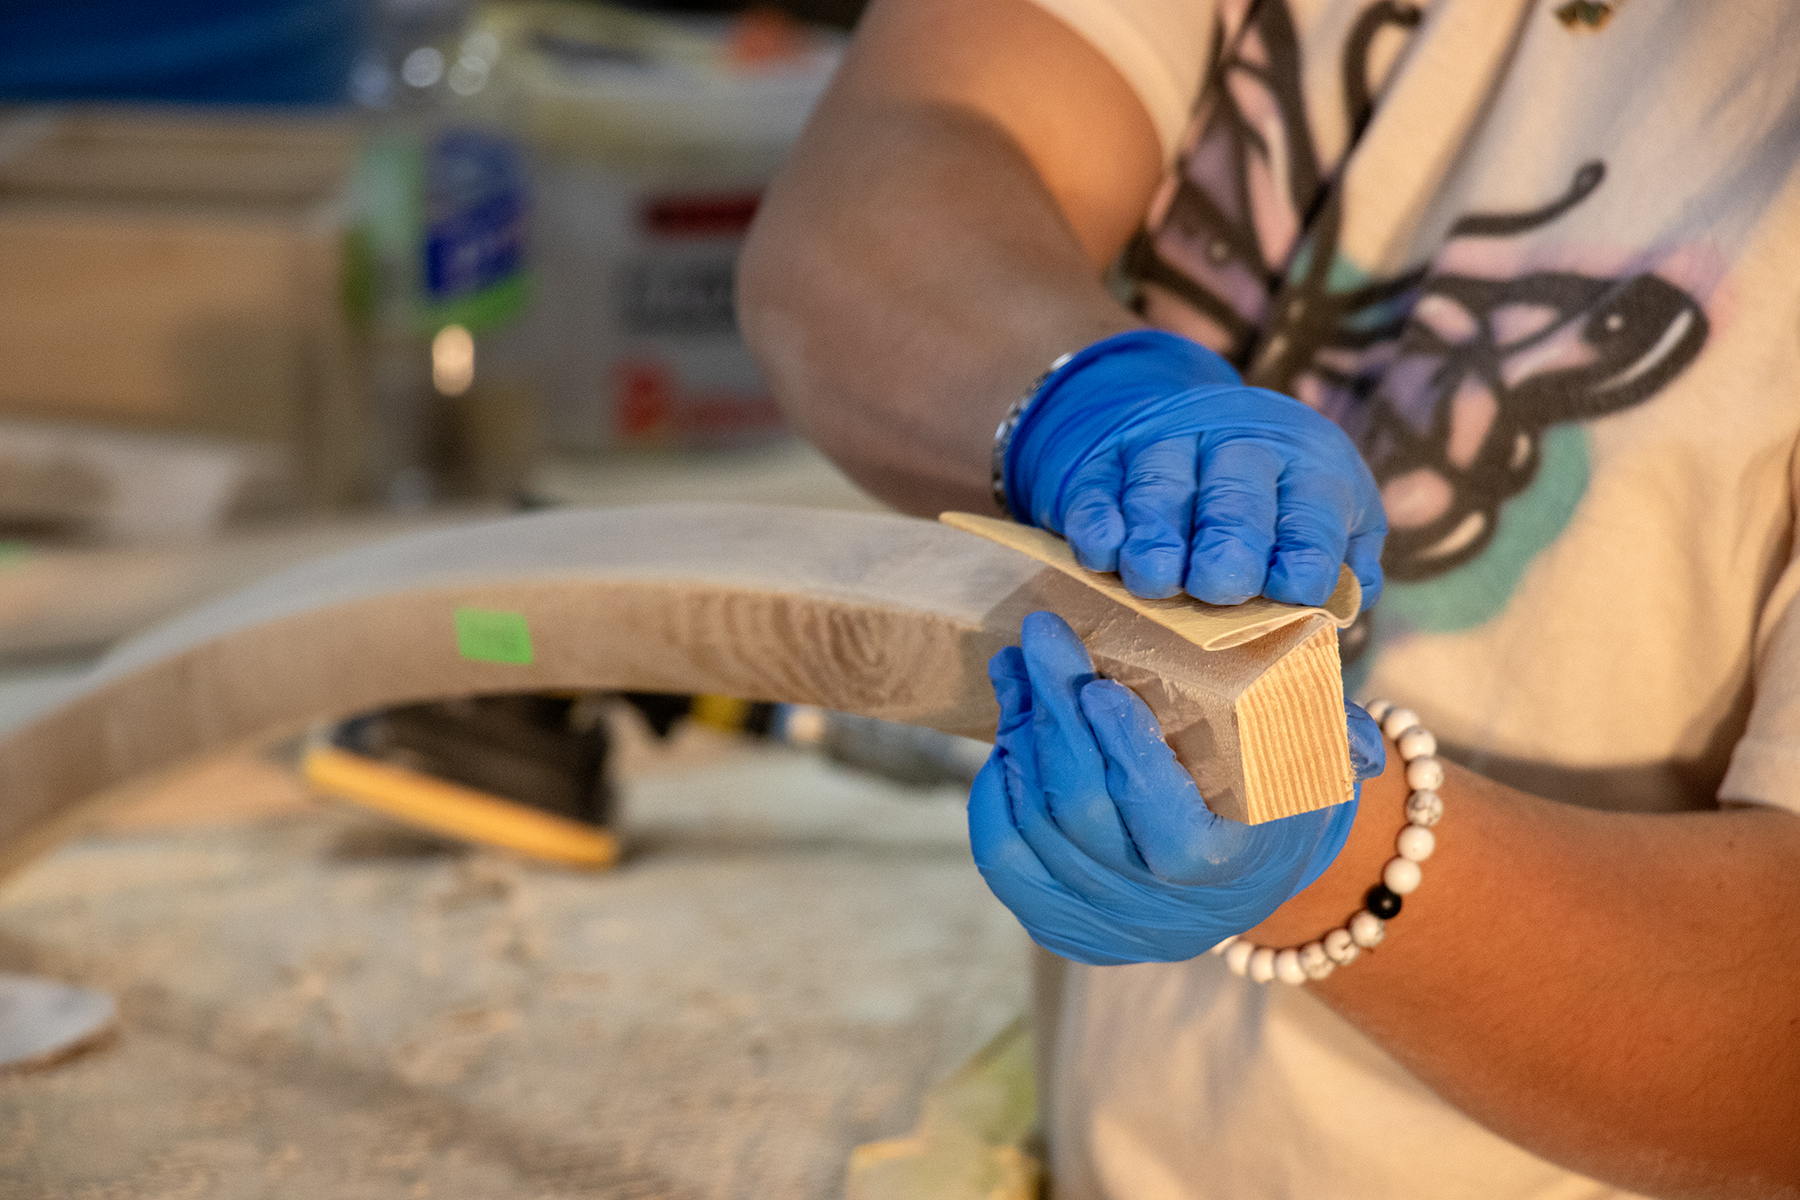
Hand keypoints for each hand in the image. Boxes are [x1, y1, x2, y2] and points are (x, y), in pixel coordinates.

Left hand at [968, 611, 1384, 965]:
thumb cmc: (1287, 789)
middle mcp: (1164, 915)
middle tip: (1040, 635)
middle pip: (1082, 814)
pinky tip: (1009, 732)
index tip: (1100, 684)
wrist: (1255, 866)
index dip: (1125, 754)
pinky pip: (1005, 859)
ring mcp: (1107, 928)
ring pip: (1033, 830)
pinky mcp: (1062, 925)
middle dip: (1054, 714)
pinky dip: (996, 791)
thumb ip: (1340, 742)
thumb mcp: (1322, 759)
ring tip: (1022, 668)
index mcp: (1229, 874)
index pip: (1164, 823)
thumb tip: (1362, 739)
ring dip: (1019, 738)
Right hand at [1004, 330, 1385, 607]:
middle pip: (1234, 492)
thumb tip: (1336, 612)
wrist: (1193, 432)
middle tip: (1217, 587)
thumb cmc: (1277, 504)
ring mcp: (1167, 443)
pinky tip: (1101, 556)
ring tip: (1154, 582)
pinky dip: (1097, 522)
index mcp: (1307, 463)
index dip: (1304, 552)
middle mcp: (1238, 441)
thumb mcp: (1332, 519)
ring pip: (1160, 486)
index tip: (1291, 591)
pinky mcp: (1108, 458)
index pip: (1312, 510)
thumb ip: (1343, 568)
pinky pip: (1098, 487)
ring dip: (1155, 535)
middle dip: (1227, 542)